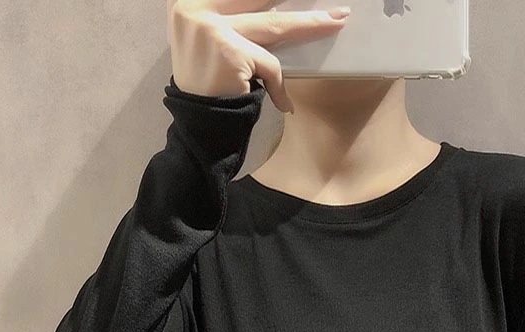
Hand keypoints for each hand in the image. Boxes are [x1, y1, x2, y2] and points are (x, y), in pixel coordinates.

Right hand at [168, 0, 350, 111]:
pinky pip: (269, 65)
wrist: (197, 127)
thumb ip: (228, 19)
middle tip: (331, 6)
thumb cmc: (205, 87)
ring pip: (272, 26)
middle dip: (290, 1)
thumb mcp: (207, 42)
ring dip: (309, 24)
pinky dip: (278, 85)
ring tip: (337, 20)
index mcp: (187, 2)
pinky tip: (285, 103)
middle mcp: (194, 9)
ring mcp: (210, 29)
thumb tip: (273, 8)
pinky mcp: (229, 52)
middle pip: (257, 0)